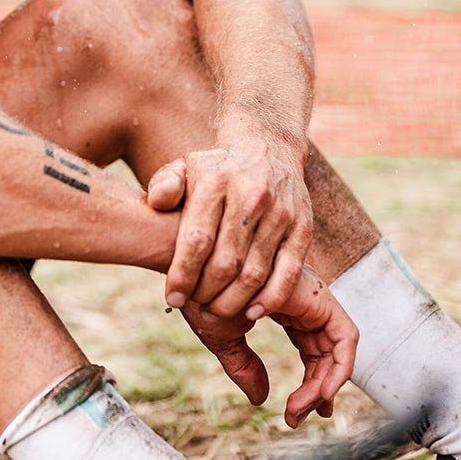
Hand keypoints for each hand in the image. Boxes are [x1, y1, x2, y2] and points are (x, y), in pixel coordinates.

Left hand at [146, 130, 313, 320]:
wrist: (268, 147)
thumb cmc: (216, 169)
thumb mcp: (183, 166)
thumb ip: (165, 185)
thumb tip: (158, 203)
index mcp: (216, 181)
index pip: (197, 239)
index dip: (183, 275)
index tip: (172, 298)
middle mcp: (250, 196)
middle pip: (225, 262)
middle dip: (206, 293)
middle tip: (196, 306)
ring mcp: (280, 212)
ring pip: (255, 272)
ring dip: (233, 301)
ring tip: (217, 311)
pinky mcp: (302, 227)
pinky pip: (288, 271)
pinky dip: (271, 298)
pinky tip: (252, 312)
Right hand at [180, 264, 357, 428]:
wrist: (191, 266)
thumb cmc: (199, 294)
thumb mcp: (223, 338)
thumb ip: (244, 366)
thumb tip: (261, 399)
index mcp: (283, 305)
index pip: (312, 350)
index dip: (311, 382)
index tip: (296, 412)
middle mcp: (303, 301)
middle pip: (327, 353)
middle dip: (317, 390)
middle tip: (294, 418)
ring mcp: (312, 296)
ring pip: (339, 349)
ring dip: (325, 385)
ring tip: (297, 411)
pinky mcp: (318, 296)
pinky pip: (345, 337)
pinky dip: (340, 367)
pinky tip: (319, 392)